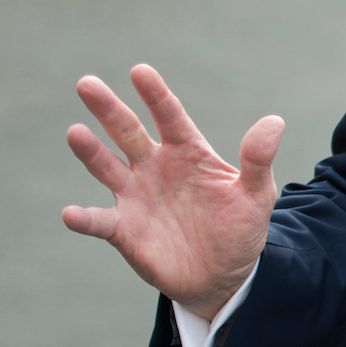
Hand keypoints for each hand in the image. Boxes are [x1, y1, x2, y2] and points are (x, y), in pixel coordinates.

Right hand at [61, 65, 284, 320]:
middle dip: (109, 109)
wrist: (223, 275)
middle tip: (87, 83)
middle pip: (128, 132)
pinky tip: (70, 214)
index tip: (140, 71)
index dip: (156, 95)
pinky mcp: (123, 229)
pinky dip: (84, 218)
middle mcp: (154, 167)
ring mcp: (135, 196)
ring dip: (90, 152)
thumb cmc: (239, 228)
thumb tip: (275, 122)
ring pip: (106, 167)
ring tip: (75, 132)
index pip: (170, 116)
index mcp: (187, 152)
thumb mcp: (256, 194)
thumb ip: (258, 159)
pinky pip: (99, 221)